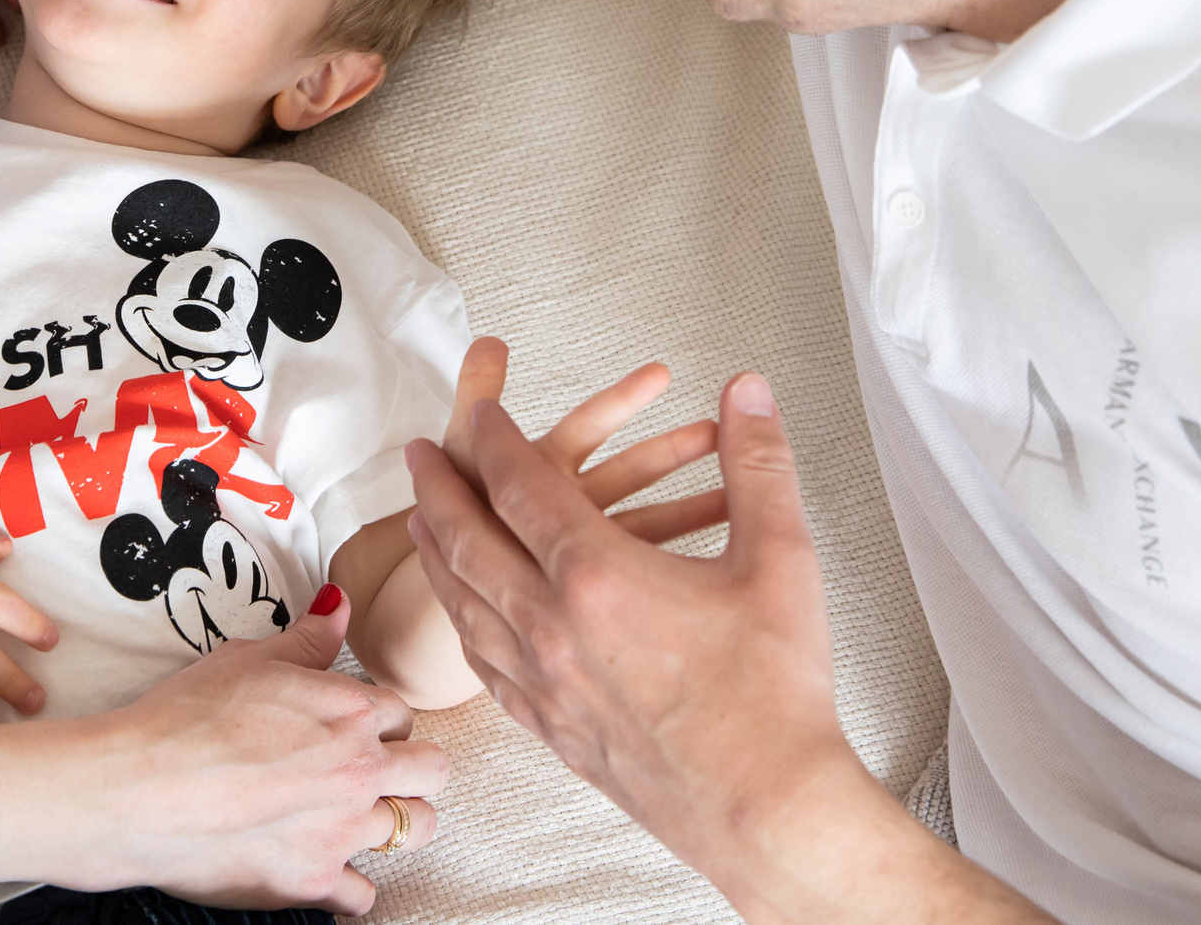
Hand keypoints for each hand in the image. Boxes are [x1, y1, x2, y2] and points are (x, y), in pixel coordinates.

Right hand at [85, 586, 446, 916]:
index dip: (378, 719)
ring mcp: (341, 829)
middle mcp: (358, 769)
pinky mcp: (314, 881)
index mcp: (347, 710)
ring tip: (361, 819)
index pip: (402, 711)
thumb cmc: (184, 719)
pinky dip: (348, 887)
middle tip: (376, 773)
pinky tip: (324, 869)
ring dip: (396, 824)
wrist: (140, 789)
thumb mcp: (247, 660)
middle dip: (412, 769)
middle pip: (432, 770)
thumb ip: (306, 640)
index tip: (356, 729)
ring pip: (418, 830)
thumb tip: (339, 605)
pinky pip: (364, 897)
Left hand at [408, 373, 867, 910]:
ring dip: (435, 550)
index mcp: (596, 575)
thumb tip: (749, 391)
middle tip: (419, 453)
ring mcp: (542, 682)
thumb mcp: (781, 558)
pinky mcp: (550, 727)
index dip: (495, 439)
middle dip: (439, 487)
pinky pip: (482, 661)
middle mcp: (551, 626)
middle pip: (466, 538)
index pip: (520, 485)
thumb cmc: (776, 694)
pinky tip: (467, 611)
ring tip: (422, 520)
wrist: (768, 809)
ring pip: (462, 601)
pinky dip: (463, 619)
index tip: (480, 412)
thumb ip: (759, 462)